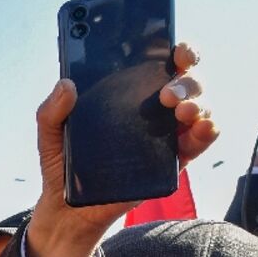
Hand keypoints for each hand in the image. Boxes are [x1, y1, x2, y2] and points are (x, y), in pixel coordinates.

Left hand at [26, 43, 215, 256]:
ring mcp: (164, 134)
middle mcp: (152, 109)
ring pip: (198, 107)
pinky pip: (199, 141)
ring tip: (179, 109)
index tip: (175, 48)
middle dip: (188, 78)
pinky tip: (201, 127)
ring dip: (198, 102)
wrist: (67, 208)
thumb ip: (51, 110)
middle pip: (186, 81)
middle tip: (167, 92)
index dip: (176, 50)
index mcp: (127, 94)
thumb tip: (66, 85)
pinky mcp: (171, 162)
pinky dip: (207, 131)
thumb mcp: (50, 134)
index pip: (159, 63)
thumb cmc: (61, 164)